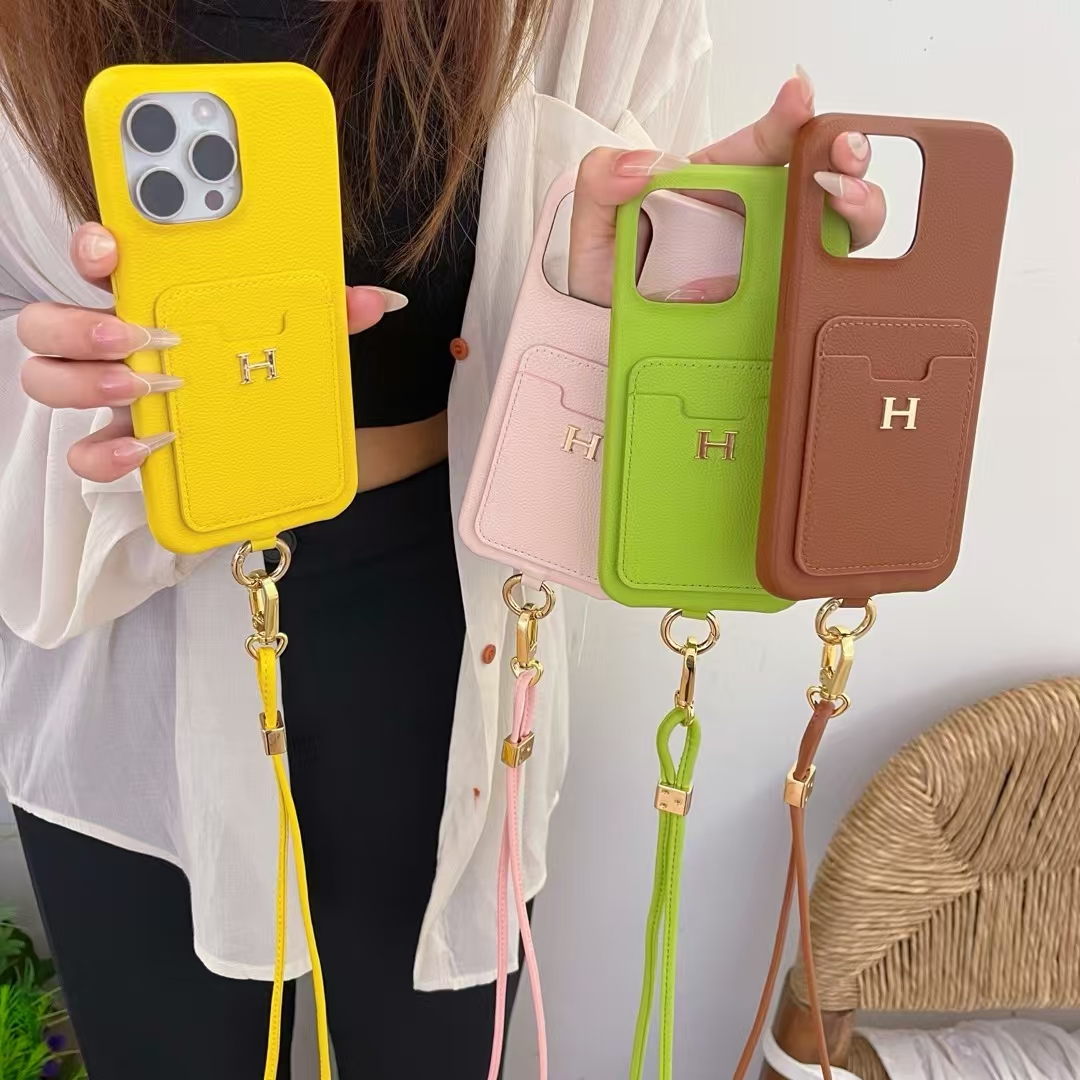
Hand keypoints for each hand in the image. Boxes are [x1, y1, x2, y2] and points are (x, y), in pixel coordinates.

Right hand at [17, 223, 406, 481]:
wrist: (268, 448)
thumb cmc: (262, 373)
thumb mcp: (296, 340)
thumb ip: (326, 316)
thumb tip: (379, 302)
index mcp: (152, 302)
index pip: (98, 261)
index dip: (90, 248)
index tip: (110, 249)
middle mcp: (117, 345)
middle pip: (48, 323)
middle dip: (79, 326)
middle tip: (135, 338)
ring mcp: (112, 397)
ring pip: (49, 380)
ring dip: (87, 384)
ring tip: (145, 390)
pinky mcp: (122, 446)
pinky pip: (85, 453)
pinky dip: (107, 453)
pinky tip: (151, 448)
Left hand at [568, 68, 886, 305]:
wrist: (610, 341)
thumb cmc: (610, 282)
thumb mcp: (593, 224)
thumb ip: (602, 180)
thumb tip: (639, 166)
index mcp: (720, 186)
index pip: (765, 142)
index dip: (789, 115)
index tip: (799, 97)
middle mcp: (757, 219)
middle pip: (822, 177)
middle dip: (846, 156)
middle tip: (842, 155)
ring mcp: (774, 264)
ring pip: (838, 229)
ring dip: (859, 209)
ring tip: (846, 204)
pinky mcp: (780, 308)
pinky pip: (820, 292)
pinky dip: (844, 278)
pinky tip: (837, 273)